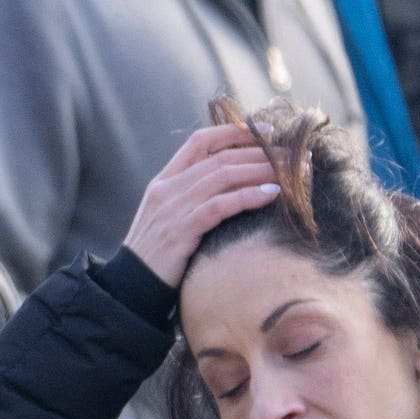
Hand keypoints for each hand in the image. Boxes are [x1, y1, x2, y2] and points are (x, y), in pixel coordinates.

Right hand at [121, 123, 282, 286]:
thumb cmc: (157, 257)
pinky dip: (247, 196)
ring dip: (259, 171)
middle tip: (289, 153)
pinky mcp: (180, 231)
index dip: (233, 132)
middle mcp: (167, 189)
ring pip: (222, 177)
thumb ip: (191, 199)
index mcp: (164, 181)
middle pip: (218, 158)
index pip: (200, 142)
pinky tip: (270, 194)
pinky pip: (219, 206)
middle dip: (257, 152)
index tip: (263, 130)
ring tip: (288, 171)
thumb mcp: (169, 219)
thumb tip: (231, 188)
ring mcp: (172, 208)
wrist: (130, 288)